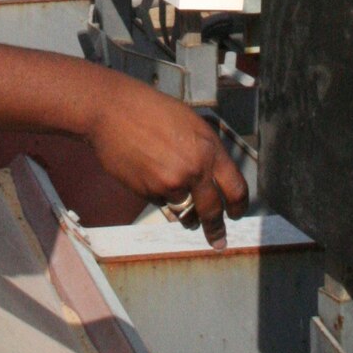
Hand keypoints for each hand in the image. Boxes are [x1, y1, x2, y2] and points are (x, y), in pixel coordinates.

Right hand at [84, 77, 247, 248]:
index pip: (236, 188)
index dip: (239, 206)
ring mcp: (171, 182)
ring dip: (186, 215)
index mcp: (210, 148)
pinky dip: (161, 197)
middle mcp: (195, 169)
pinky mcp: (149, 192)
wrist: (113, 111)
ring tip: (182, 208)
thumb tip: (216, 181)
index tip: (237, 215)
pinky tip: (150, 177)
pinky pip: (162, 203)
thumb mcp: (191, 125)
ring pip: (185, 211)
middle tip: (218, 241)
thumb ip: (206, 153)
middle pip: (213, 211)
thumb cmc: (153, 111)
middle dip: (216, 229)